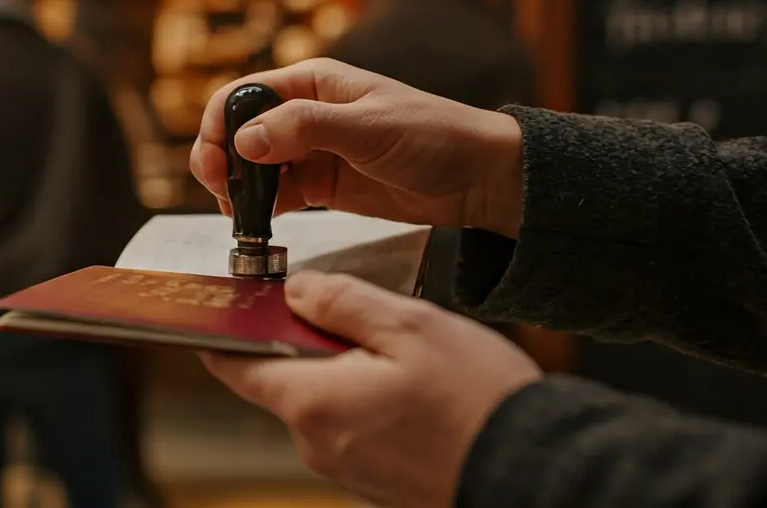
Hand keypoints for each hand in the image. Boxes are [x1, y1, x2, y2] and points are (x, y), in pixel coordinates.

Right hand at [190, 58, 523, 236]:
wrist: (476, 178)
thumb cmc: (433, 135)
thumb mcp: (367, 127)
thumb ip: (304, 128)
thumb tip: (245, 140)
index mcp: (310, 83)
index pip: (243, 96)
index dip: (219, 126)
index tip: (216, 163)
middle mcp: (303, 113)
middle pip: (239, 132)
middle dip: (221, 161)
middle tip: (223, 194)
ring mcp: (311, 151)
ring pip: (253, 167)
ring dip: (239, 189)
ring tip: (240, 217)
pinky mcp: (321, 185)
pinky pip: (277, 194)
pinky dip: (261, 208)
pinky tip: (260, 224)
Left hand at [202, 271, 541, 506]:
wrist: (535, 470)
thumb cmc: (477, 400)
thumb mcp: (410, 327)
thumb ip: (342, 301)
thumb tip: (297, 290)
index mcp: (312, 402)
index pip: (234, 364)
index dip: (231, 328)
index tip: (240, 300)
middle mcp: (316, 444)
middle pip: (283, 377)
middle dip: (309, 339)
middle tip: (360, 311)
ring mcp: (345, 466)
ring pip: (323, 398)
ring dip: (347, 367)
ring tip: (404, 351)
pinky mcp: (374, 477)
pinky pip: (352, 424)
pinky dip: (368, 395)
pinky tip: (415, 385)